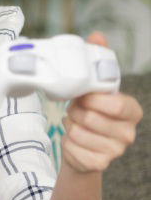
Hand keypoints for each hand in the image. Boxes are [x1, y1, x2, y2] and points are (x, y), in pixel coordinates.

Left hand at [61, 32, 142, 173]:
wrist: (81, 146)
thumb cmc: (88, 112)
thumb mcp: (92, 88)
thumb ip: (96, 62)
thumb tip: (97, 35)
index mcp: (132, 110)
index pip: (115, 104)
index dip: (93, 100)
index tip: (83, 97)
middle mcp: (129, 132)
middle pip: (92, 118)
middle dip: (76, 113)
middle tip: (77, 112)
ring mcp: (116, 150)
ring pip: (79, 133)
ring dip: (70, 128)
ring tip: (76, 125)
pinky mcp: (100, 164)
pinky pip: (73, 149)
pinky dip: (67, 144)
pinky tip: (74, 141)